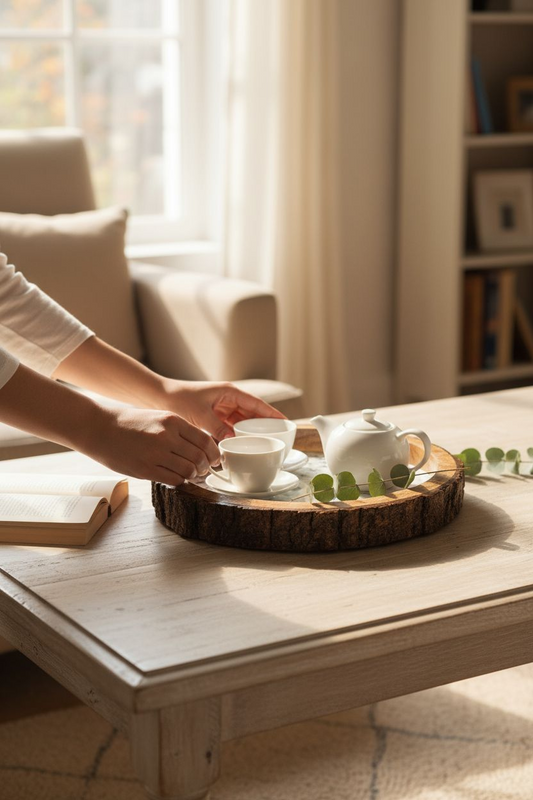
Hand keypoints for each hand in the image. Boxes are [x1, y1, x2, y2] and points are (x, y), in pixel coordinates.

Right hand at [86, 406, 219, 485]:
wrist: (99, 428)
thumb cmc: (129, 423)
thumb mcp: (158, 417)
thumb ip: (178, 431)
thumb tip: (200, 447)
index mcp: (172, 421)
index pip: (205, 440)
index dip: (213, 453)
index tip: (214, 459)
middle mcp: (167, 436)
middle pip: (199, 457)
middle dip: (205, 467)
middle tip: (203, 470)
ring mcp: (156, 454)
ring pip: (188, 471)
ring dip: (193, 476)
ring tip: (190, 475)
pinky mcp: (145, 469)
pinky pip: (173, 480)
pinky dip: (179, 481)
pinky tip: (176, 478)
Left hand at [161, 380, 285, 440]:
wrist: (160, 397)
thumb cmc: (179, 399)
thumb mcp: (200, 415)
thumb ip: (218, 429)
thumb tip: (233, 442)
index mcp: (230, 392)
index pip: (257, 404)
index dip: (272, 414)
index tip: (286, 423)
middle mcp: (229, 399)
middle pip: (253, 413)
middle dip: (265, 424)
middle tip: (279, 438)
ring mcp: (222, 407)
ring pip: (243, 421)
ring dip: (251, 431)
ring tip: (265, 443)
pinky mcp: (215, 416)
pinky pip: (231, 427)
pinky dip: (237, 435)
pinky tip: (242, 445)